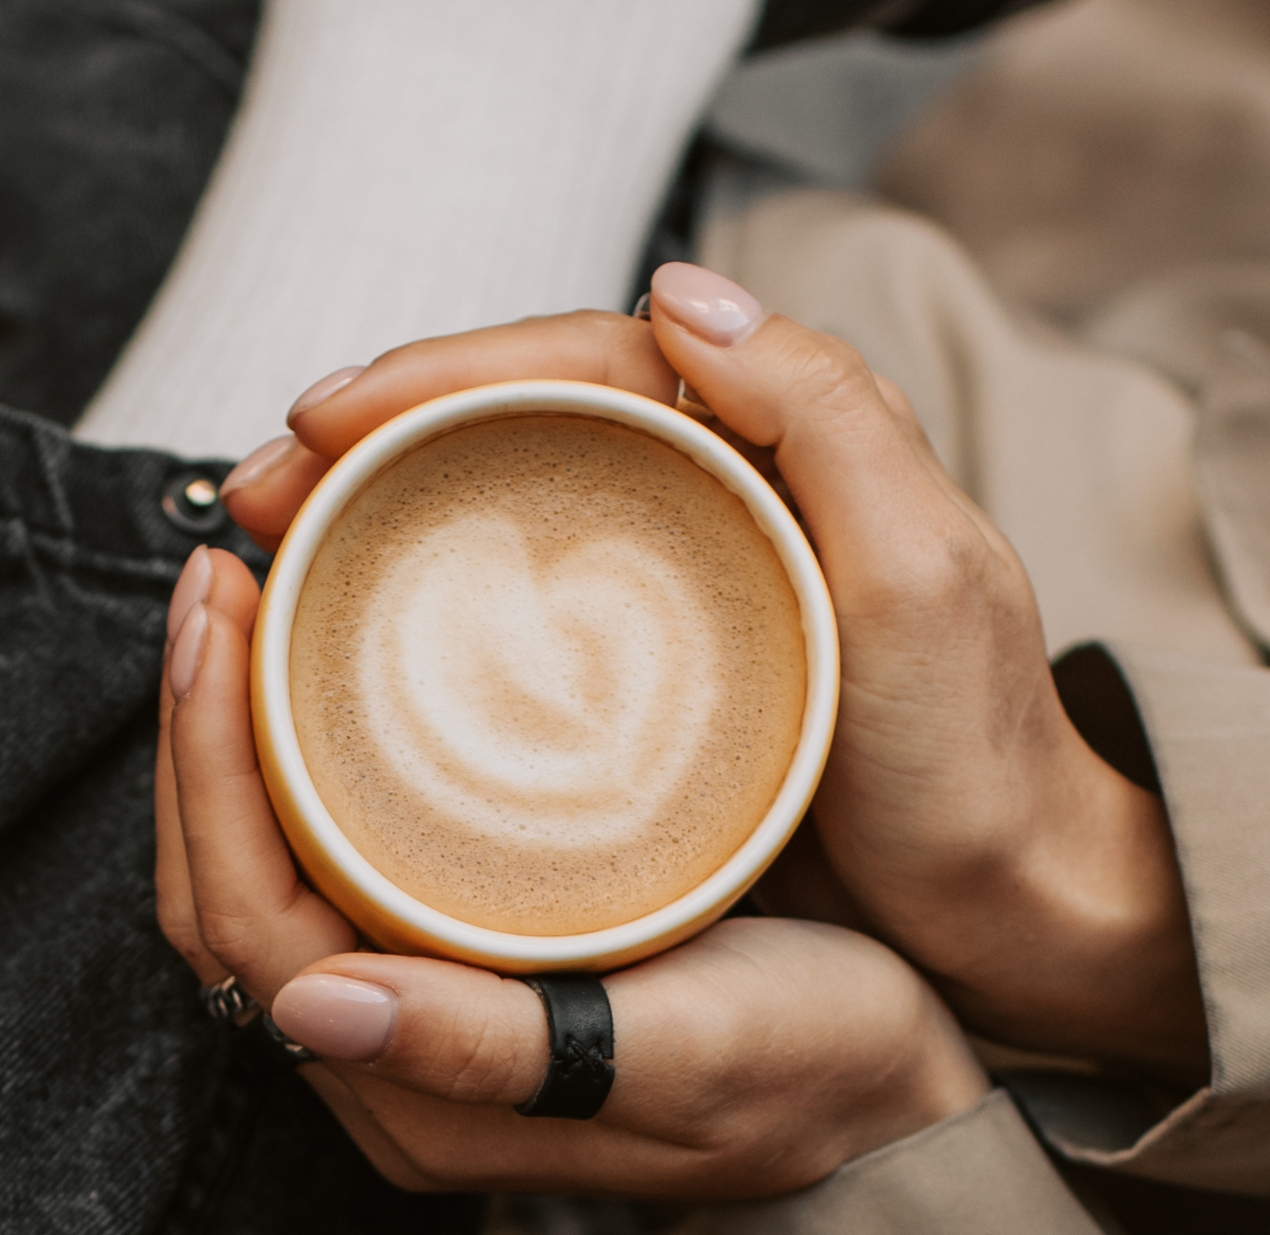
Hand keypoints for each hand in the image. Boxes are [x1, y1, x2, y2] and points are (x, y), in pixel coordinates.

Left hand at [155, 544, 987, 1197]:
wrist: (905, 1098)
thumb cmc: (818, 1070)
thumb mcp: (683, 1057)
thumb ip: (496, 1047)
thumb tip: (308, 1007)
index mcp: (419, 1097)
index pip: (243, 918)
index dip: (205, 760)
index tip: (218, 604)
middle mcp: (392, 1063)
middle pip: (229, 886)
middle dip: (199, 730)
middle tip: (217, 570)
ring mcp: (424, 1015)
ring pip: (275, 866)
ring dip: (242, 737)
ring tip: (255, 597)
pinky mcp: (471, 965)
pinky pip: (342, 856)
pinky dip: (311, 759)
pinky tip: (335, 668)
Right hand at [221, 265, 1206, 1083]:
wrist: (1016, 909)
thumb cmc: (975, 760)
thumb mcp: (923, 577)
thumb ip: (823, 416)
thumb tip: (679, 290)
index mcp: (779, 436)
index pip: (580, 358)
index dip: (439, 374)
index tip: (323, 422)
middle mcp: (722, 487)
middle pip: (515, 420)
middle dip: (370, 435)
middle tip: (253, 494)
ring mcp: (680, 578)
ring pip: (499, 502)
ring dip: (373, 509)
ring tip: (266, 547)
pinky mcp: (651, 668)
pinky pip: (516, 598)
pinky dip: (419, 599)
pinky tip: (345, 629)